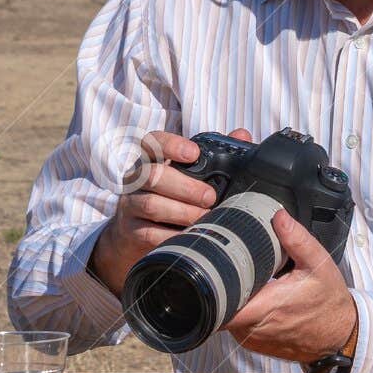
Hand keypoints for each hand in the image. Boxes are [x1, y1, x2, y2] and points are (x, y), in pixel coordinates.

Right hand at [89, 127, 252, 294]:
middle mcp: (136, 179)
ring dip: (182, 211)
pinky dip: (172, 235)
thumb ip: (214, 155)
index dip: (171, 145)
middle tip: (210, 197)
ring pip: (150, 204)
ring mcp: (130, 205)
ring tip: (204, 218)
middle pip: (152, 175)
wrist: (136, 235)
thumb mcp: (188, 175)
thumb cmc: (171, 198)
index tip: (194, 154)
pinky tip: (189, 237)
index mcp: (151, 160)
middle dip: (185, 186)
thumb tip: (241, 135)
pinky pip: (149, 233)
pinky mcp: (130, 232)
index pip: (153, 142)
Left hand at [227, 209, 356, 364]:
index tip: (217, 268)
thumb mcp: (318, 263)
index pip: (221, 303)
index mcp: (266, 306)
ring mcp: (254, 339)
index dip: (214, 286)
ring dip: (233, 299)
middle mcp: (255, 328)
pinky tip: (257, 299)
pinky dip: (242, 312)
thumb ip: (297, 239)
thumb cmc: (328, 300)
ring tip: (249, 282)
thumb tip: (278, 216)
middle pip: (220, 306)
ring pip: (227, 316)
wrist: (340, 334)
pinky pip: (238, 326)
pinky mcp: (256, 345)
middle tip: (236, 268)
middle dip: (224, 286)